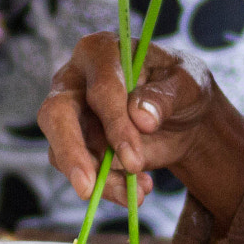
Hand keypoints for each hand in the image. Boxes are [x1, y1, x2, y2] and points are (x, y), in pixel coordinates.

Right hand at [38, 34, 243, 216]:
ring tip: (139, 192)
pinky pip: (77, 171)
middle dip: (73, 153)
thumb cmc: (180, 88)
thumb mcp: (187, 84)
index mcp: (100, 51)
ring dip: (100, 179)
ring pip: (61, 150)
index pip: (100, 89)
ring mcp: (69, 113)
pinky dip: (106, 188)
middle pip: (56, 113)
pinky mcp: (73, 144)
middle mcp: (75, 79)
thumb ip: (165, 96)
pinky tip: (136, 191)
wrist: (183, 117)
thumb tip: (141, 116)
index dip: (115, 125)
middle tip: (88, 189)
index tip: (134, 160)